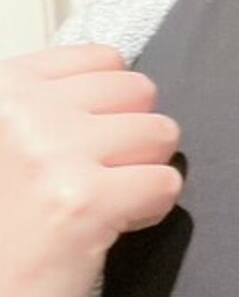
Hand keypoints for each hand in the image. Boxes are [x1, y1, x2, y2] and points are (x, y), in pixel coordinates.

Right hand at [0, 45, 181, 296]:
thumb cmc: (2, 237)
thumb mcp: (7, 146)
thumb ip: (48, 103)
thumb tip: (124, 76)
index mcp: (0, 85)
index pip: (105, 60)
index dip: (111, 109)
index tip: (82, 149)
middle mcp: (16, 108)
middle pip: (139, 92)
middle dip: (132, 139)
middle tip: (92, 182)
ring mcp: (49, 151)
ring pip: (160, 134)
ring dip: (142, 174)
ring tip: (98, 206)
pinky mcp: (82, 202)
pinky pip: (165, 183)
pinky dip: (150, 210)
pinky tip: (108, 231)